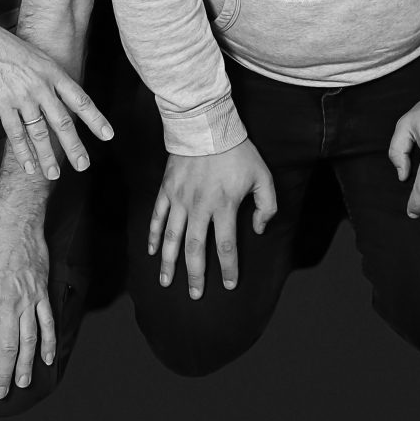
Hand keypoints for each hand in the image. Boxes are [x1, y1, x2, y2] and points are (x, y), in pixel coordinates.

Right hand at [0, 15, 113, 180]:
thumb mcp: (35, 57)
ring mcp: (21, 95)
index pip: (80, 99)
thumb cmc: (3, 46)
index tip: (108, 135)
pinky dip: (23, 153)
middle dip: (74, 146)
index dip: (95, 119)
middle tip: (83, 165)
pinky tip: (29, 167)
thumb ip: (47, 78)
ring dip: (48, 156)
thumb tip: (59, 98)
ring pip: (39, 132)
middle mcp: (40, 85)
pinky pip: (15, 134)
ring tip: (54, 174)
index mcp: (52, 72)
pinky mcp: (1, 104)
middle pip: (63, 121)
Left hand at [0, 210, 53, 398]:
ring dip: (24, 364)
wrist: (14, 225)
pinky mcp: (42, 294)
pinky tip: (47, 360)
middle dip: (1, 374)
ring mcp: (28, 301)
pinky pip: (48, 323)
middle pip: (5, 348)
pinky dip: (48, 343)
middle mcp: (8, 305)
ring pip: (28, 340)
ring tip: (21, 383)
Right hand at [150, 143, 277, 297]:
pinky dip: (154, 235)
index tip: (229, 286)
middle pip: (195, 249)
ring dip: (169, 262)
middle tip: (195, 295)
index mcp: (224, 206)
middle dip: (196, 275)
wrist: (207, 124)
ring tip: (166, 282)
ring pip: (171, 238)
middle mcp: (199, 207)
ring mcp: (179, 199)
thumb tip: (259, 230)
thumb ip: (267, 206)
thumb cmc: (238, 151)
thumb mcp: (263, 176)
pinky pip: (157, 217)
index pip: (226, 247)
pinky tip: (152, 252)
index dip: (229, 269)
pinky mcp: (167, 189)